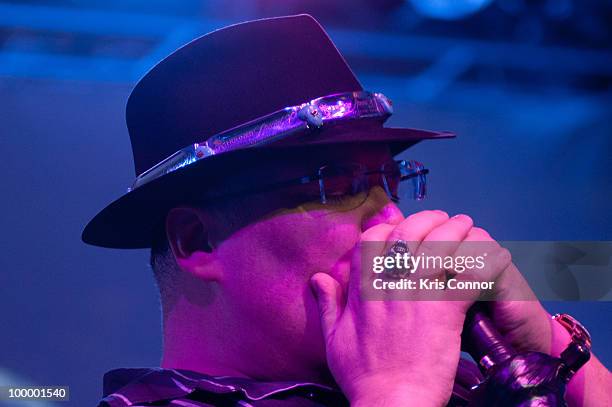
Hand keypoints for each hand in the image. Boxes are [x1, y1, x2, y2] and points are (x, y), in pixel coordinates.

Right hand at [310, 210, 510, 405]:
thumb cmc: (363, 376)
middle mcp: (389, 282)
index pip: (374, 238)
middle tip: (447, 220)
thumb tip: (317, 278)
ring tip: (470, 229)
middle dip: (430, 219)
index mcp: (363, 287)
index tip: (405, 229)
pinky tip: (492, 258)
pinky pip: (468, 272)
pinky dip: (483, 261)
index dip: (391, 227)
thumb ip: (328, 304)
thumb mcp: (334, 338)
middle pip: (409, 231)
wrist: (391, 402)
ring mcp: (417, 293)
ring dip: (459, 231)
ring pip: (440, 244)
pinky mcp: (445, 309)